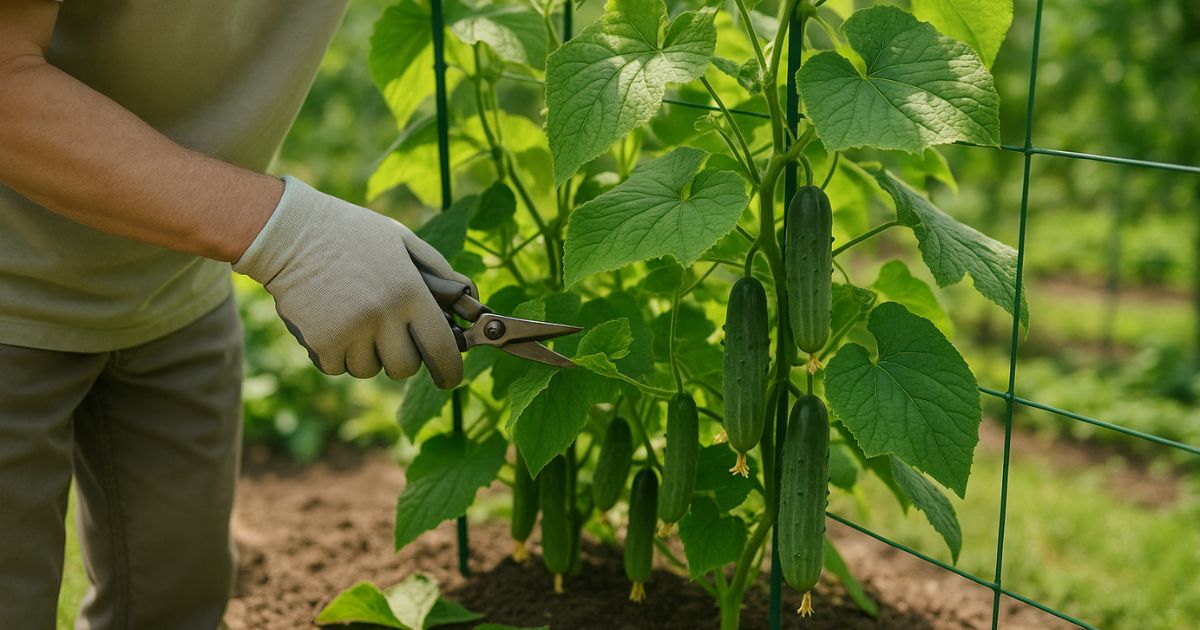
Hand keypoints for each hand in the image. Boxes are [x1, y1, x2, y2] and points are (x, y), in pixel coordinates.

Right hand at [233, 177, 475, 388]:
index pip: (441, 348)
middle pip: (405, 368)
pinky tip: (331, 321)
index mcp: (409, 291)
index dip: (450, 370)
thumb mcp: (403, 242)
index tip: (449, 378)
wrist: (289, 232)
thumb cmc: (353, 234)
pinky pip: (338, 367)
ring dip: (365, 354)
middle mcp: (382, 315)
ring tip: (354, 318)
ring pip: (369, 370)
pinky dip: (337, 353)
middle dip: (402, 357)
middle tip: (389, 335)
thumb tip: (470, 301)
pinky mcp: (320, 343)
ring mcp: (350, 332)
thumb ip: (440, 273)